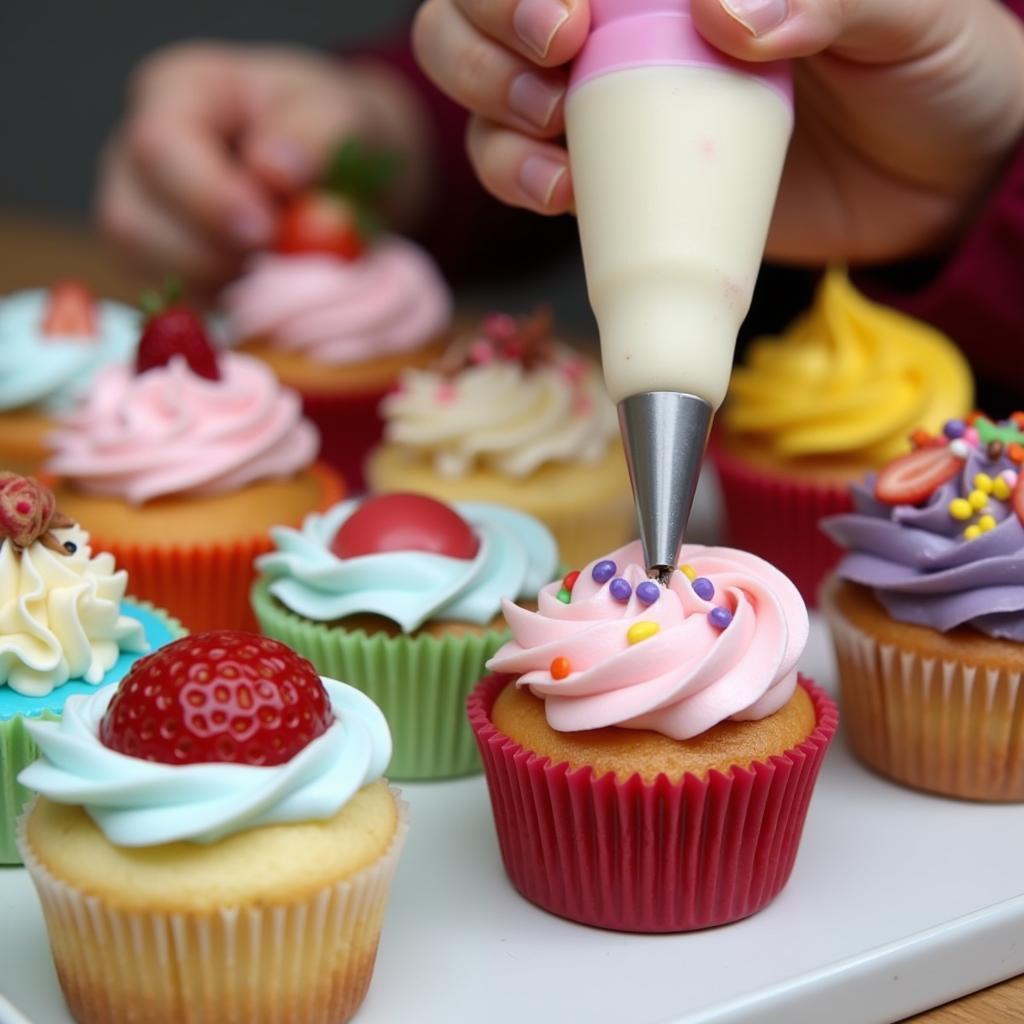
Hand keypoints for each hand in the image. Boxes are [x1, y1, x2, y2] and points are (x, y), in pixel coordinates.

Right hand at [97, 42, 433, 290]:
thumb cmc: (328, 130)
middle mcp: (138, 153)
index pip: (160, 147)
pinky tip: (258, 293)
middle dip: (210, 254)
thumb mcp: (340, 113)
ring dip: (212, 284)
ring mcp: (139, 213)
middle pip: (132, 218)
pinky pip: (166, 299)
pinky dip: (215, 307)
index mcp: (178, 93)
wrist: (333, 167)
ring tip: (273, 272)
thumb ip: (315, 136)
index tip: (265, 232)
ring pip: (140, 266)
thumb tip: (273, 172)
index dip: (208, 199)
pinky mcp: (154, 264)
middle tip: (276, 261)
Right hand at [413, 0, 1023, 262]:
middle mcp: (627, 17)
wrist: (932, 183)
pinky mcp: (612, 174)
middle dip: (488, 27)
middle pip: (482, 1)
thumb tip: (724, 16)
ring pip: (483, 79)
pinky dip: (513, 176)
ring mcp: (610, 95)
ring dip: (489, 104)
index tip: (574, 15)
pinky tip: (558, 191)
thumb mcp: (905, 11)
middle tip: (556, 58)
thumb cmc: (928, 67)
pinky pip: (519, 166)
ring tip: (551, 132)